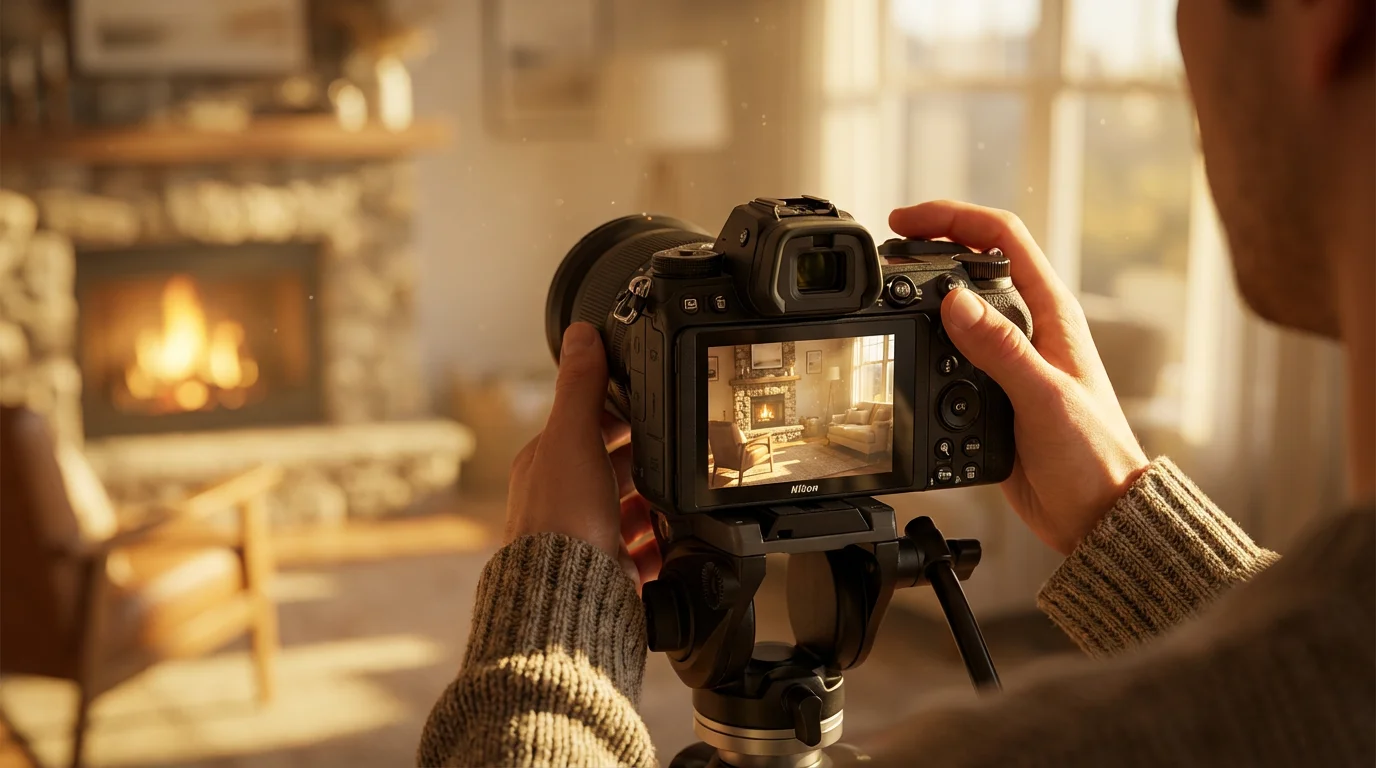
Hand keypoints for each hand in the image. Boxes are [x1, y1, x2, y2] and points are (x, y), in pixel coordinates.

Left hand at [506, 322, 660, 586]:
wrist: (568, 595)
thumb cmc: (562, 520)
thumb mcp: (573, 437)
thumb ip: (581, 386)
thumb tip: (580, 333)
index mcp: (545, 465)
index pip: (585, 428)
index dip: (617, 416)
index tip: (648, 411)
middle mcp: (560, 502)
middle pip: (610, 470)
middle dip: (642, 462)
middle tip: (672, 456)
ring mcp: (584, 538)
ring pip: (627, 511)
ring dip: (652, 505)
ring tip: (677, 499)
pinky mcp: (607, 572)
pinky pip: (641, 553)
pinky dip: (658, 546)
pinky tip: (672, 542)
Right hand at [890, 201, 1150, 555]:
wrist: (1096, 515)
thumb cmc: (1093, 456)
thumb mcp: (1043, 396)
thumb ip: (999, 348)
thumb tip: (953, 300)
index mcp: (1052, 313)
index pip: (1002, 238)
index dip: (953, 218)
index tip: (907, 220)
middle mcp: (1030, 328)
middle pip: (972, 266)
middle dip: (928, 250)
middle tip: (885, 252)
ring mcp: (1008, 360)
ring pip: (955, 311)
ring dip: (919, 300)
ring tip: (883, 297)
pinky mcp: (990, 393)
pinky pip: (947, 357)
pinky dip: (920, 347)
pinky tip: (901, 352)